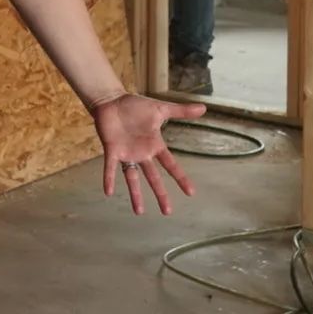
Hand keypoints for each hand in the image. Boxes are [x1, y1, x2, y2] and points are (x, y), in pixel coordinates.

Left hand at [94, 93, 204, 214]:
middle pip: (153, 178)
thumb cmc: (135, 106)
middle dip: (160, 194)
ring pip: (132, 178)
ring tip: (139, 212)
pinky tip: (108, 192)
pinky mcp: (112, 150)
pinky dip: (109, 178)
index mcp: (154, 146)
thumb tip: (204, 108)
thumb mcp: (161, 109)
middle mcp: (142, 154)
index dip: (180, 178)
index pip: (171, 165)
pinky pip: (110, 167)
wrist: (112, 100)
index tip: (191, 193)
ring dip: (135, 194)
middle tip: (167, 212)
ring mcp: (127, 154)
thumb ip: (181, 111)